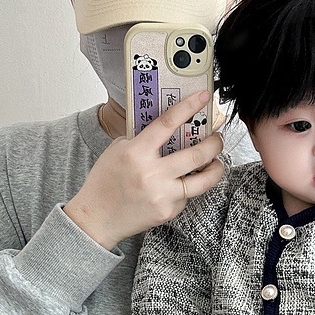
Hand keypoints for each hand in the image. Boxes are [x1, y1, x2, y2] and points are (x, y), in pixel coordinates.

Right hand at [63, 91, 223, 249]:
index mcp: (137, 152)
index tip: (203, 97)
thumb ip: (142, 139)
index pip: (168, 123)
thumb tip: (170, 130)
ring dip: (216, 168)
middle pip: (197, 154)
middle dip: (214, 143)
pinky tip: (181, 185)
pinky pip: (186, 196)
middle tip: (217, 138)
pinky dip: (187, 188)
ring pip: (203, 180)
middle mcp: (152, 174)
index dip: (189, 107)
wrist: (97, 218)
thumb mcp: (117, 151)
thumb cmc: (105, 182)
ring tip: (217, 162)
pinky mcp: (168, 212)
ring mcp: (162, 195)